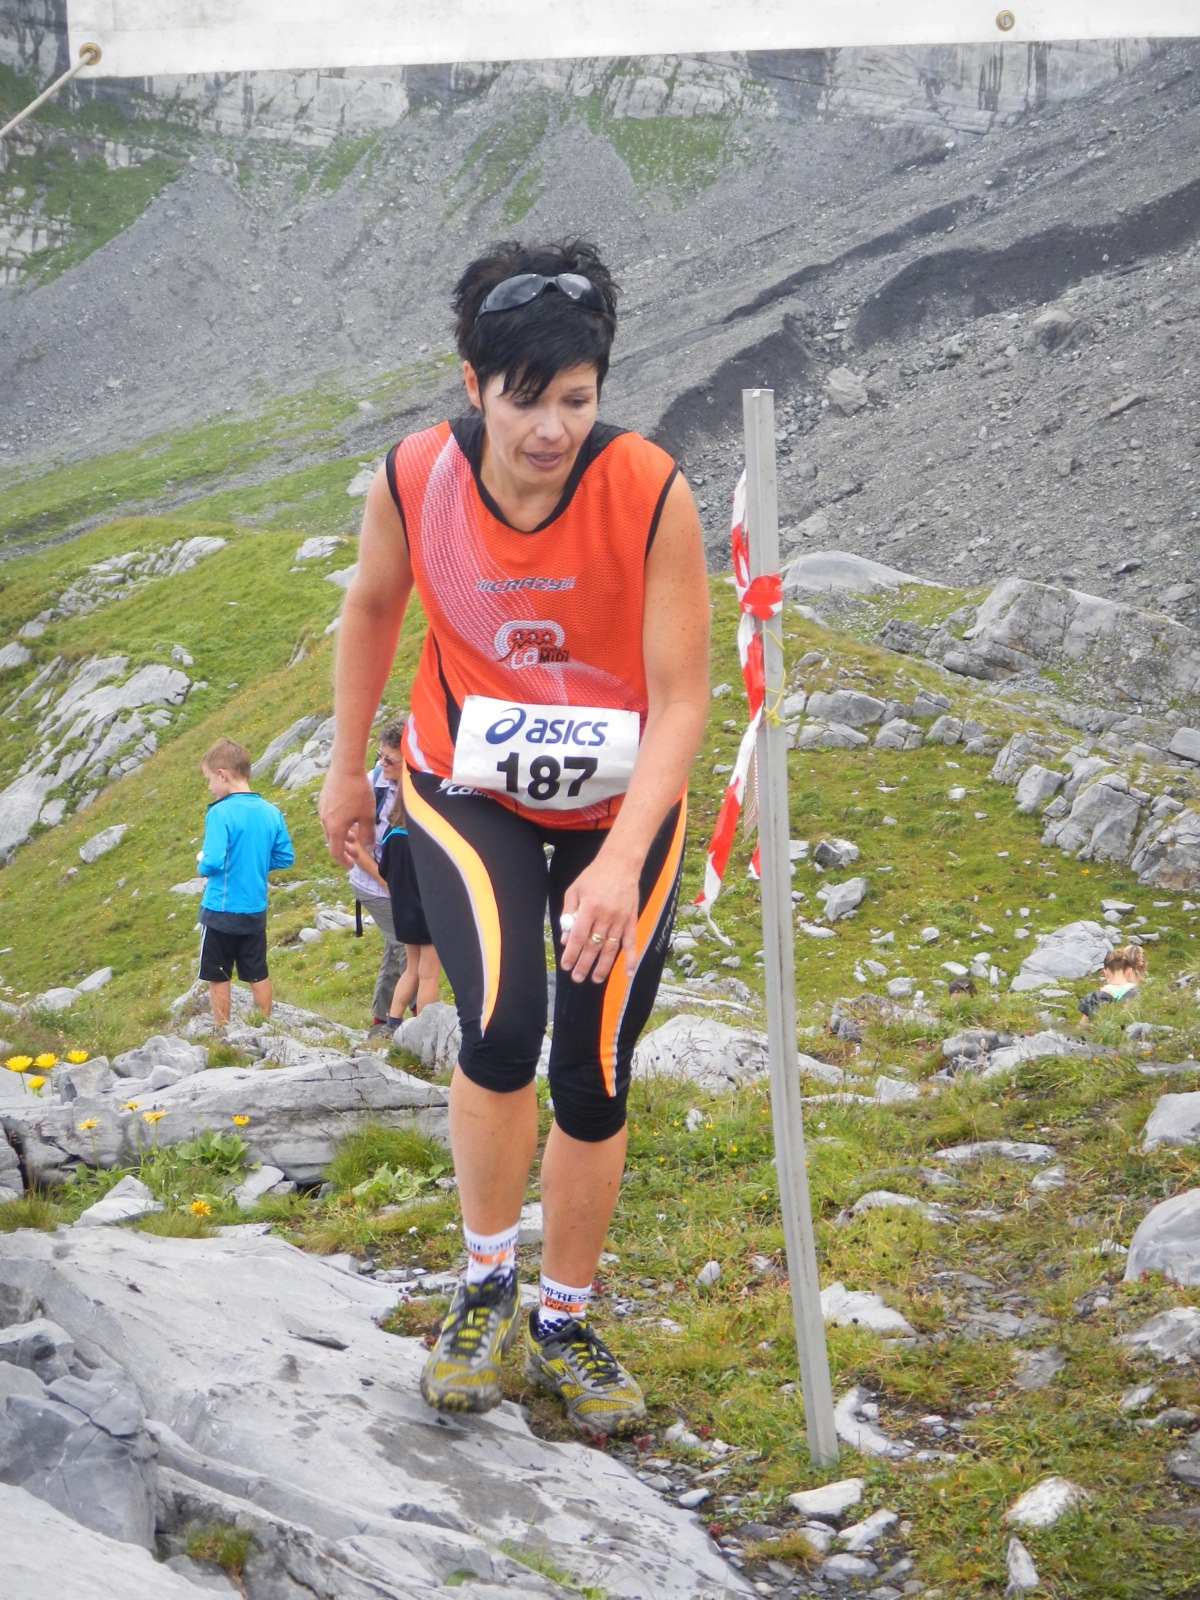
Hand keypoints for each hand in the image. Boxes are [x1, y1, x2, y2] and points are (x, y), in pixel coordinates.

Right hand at [318, 767, 375, 867]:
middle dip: (345, 849)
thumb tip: (368, 848)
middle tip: (356, 853)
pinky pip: (329, 819)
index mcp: (335, 828)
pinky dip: (338, 825)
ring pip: (330, 830)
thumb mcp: (368, 815)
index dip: (344, 861)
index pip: (336, 852)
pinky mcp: (323, 800)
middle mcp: (325, 820)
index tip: (352, 865)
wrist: (345, 767)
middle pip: (332, 842)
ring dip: (342, 836)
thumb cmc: (358, 791)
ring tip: (354, 836)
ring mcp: (322, 810)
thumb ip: (368, 834)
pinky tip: (349, 819)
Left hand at [558, 853, 639, 984]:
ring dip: (603, 966)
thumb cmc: (594, 876)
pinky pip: (632, 942)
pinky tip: (628, 972)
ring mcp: (620, 919)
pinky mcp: (631, 920)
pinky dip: (631, 958)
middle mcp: (606, 915)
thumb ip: (569, 913)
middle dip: (584, 964)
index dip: (571, 953)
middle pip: (593, 946)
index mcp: (589, 907)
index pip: (579, 936)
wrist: (621, 864)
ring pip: (610, 948)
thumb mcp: (575, 890)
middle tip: (577, 978)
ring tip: (595, 979)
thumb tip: (565, 938)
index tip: (566, 966)